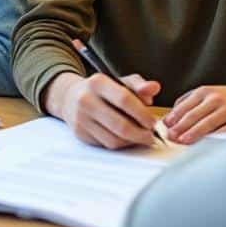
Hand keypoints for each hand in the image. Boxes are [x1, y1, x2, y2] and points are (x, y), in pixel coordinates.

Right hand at [44, 71, 160, 149]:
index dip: (142, 113)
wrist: (70, 98)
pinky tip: (127, 139)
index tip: (153, 122)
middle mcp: (86, 100)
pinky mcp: (80, 134)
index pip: (124, 99)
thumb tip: (154, 88)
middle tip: (150, 135)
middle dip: (140, 134)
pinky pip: (106, 145)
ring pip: (114, 139)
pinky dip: (121, 144)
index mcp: (98, 83)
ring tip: (141, 137)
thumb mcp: (119, 81)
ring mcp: (81, 119)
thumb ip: (138, 84)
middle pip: (120, 125)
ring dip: (132, 142)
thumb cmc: (101, 91)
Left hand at [163, 85, 225, 143]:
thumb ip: (186, 103)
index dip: (174, 117)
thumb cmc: (221, 100)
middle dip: (180, 127)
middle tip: (171, 136)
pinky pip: (223, 133)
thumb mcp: (204, 95)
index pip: (185, 106)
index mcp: (205, 92)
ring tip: (183, 141)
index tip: (166, 126)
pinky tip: (203, 144)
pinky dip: (212, 139)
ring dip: (193, 134)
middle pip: (194, 115)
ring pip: (207, 124)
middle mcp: (216, 99)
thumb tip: (168, 119)